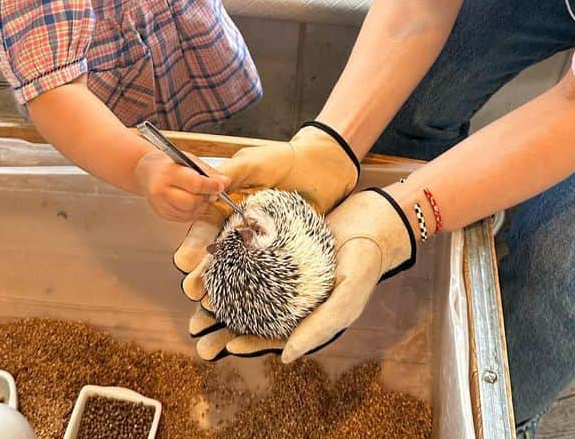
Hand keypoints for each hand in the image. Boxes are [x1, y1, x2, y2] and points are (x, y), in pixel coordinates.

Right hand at [134, 150, 228, 221]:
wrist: (147, 172)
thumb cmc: (170, 164)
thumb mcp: (189, 160)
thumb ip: (208, 172)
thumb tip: (225, 182)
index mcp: (169, 172)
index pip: (195, 184)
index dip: (211, 186)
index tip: (220, 186)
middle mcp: (162, 190)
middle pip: (192, 202)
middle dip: (206, 198)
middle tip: (212, 192)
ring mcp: (160, 204)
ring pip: (190, 212)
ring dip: (202, 206)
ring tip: (202, 196)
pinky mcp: (162, 214)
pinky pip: (184, 219)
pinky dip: (194, 212)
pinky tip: (194, 202)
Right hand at [172, 122, 359, 292]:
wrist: (324, 164)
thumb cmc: (284, 159)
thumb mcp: (255, 163)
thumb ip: (231, 174)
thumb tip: (208, 186)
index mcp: (227, 206)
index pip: (206, 230)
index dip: (194, 246)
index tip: (185, 263)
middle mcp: (241, 229)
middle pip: (218, 255)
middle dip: (203, 275)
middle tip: (193, 290)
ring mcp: (262, 244)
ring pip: (239, 270)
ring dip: (223, 289)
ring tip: (211, 306)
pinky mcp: (283, 254)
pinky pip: (268, 274)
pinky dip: (256, 291)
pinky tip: (247, 306)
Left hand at [186, 188, 415, 362]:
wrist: (376, 218)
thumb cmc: (366, 262)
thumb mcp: (347, 296)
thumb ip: (319, 326)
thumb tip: (286, 356)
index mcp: (312, 316)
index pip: (275, 336)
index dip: (249, 342)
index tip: (224, 344)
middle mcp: (298, 297)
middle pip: (256, 313)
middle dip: (226, 321)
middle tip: (197, 324)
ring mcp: (290, 272)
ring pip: (252, 287)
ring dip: (227, 292)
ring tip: (199, 296)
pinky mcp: (286, 246)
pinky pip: (257, 258)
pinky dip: (239, 262)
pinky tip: (219, 259)